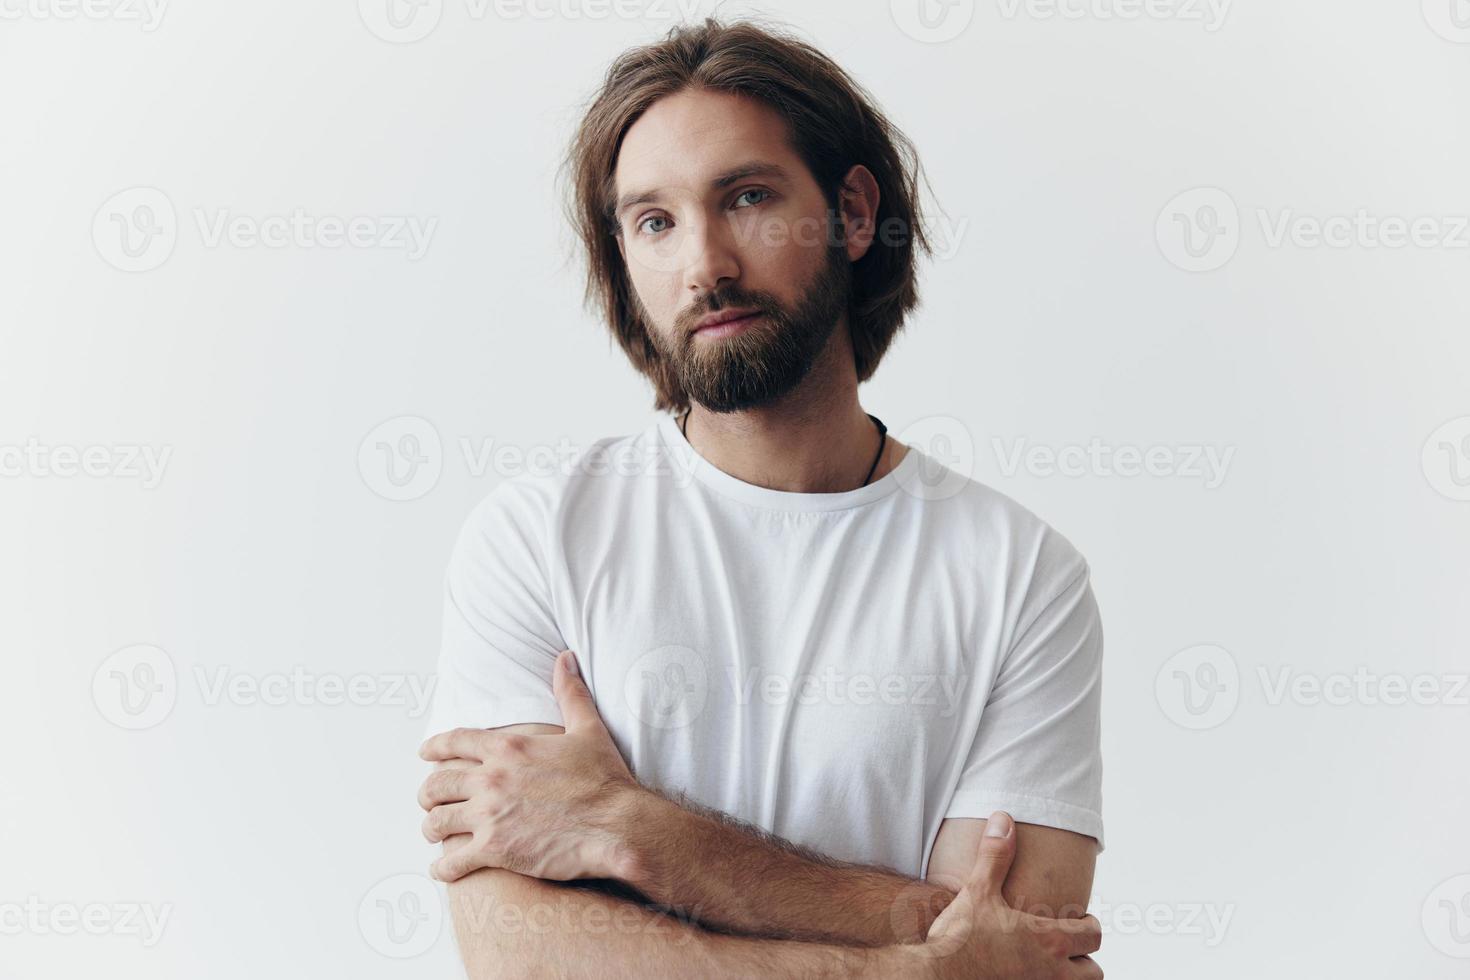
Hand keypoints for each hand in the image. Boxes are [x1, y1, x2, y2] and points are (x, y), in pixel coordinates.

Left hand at [417, 650, 642, 883]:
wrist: (617, 824)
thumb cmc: (605, 779)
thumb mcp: (587, 729)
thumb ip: (570, 693)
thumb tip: (565, 658)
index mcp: (509, 747)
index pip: (456, 741)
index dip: (435, 747)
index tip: (425, 753)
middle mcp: (491, 778)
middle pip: (438, 784)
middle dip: (428, 793)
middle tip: (429, 801)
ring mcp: (490, 815)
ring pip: (437, 822)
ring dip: (432, 828)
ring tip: (435, 834)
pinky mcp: (495, 850)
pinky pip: (452, 862)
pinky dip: (444, 868)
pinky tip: (445, 870)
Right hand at [912, 812, 1101, 978]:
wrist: (935, 977)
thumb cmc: (958, 936)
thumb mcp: (978, 890)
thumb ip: (996, 855)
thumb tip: (1003, 819)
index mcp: (1049, 940)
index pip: (1094, 935)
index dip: (1090, 925)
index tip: (1078, 919)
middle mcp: (1052, 972)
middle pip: (1093, 972)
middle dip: (1084, 957)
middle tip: (1067, 945)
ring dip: (1070, 976)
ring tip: (1050, 963)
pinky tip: (1023, 974)